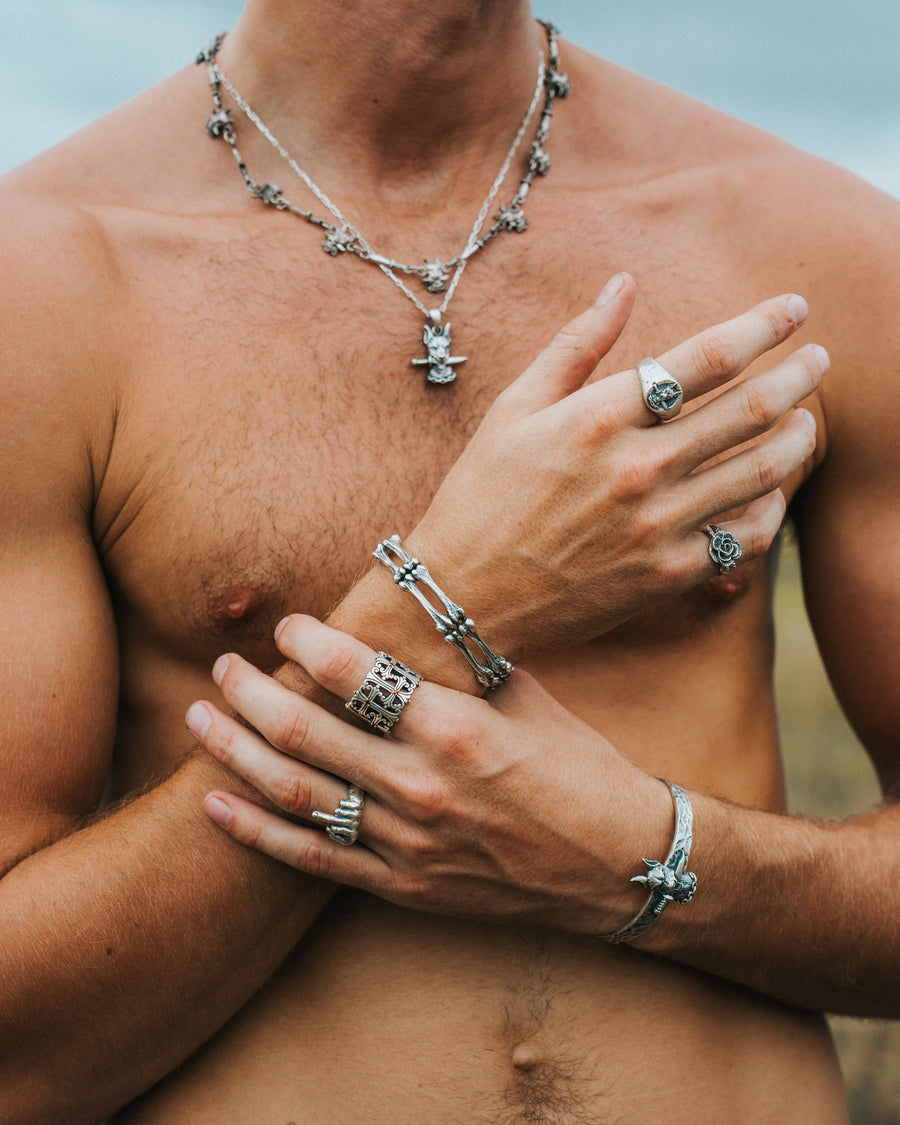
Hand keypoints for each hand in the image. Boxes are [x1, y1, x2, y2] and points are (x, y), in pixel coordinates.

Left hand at [193, 616, 670, 932]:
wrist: (619, 865)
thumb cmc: (581, 768)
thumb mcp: (528, 697)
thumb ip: (461, 661)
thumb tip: (414, 615)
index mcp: (455, 728)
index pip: (356, 672)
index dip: (308, 642)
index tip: (289, 626)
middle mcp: (421, 786)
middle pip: (306, 729)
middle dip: (251, 691)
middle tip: (223, 665)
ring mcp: (408, 843)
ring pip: (296, 792)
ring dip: (237, 752)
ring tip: (198, 718)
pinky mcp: (405, 886)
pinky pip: (314, 859)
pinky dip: (258, 832)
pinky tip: (216, 803)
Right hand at [403, 276, 824, 654]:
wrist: (465, 598)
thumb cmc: (479, 497)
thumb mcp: (513, 409)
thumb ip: (576, 344)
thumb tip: (622, 283)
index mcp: (597, 418)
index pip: (704, 358)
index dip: (761, 326)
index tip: (793, 309)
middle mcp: (636, 469)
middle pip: (750, 409)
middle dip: (798, 375)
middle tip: (818, 358)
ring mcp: (656, 527)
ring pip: (761, 472)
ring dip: (798, 438)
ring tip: (806, 419)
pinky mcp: (666, 577)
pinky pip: (744, 539)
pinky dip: (769, 511)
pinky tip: (769, 493)